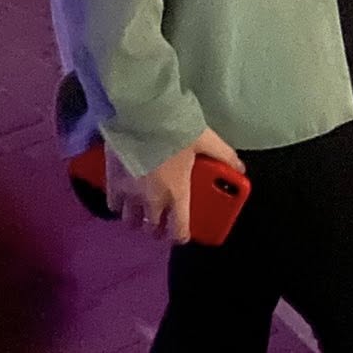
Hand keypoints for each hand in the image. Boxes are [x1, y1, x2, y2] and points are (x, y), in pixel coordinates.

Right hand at [106, 127, 243, 245]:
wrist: (141, 115)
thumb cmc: (176, 130)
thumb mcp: (206, 141)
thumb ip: (224, 156)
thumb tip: (241, 169)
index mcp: (177, 194)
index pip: (178, 231)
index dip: (180, 236)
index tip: (182, 234)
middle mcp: (152, 201)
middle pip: (151, 229)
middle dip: (157, 228)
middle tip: (161, 220)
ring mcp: (129, 195)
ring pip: (130, 221)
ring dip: (137, 219)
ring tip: (141, 210)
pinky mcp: (111, 184)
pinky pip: (112, 205)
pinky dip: (118, 205)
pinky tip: (123, 197)